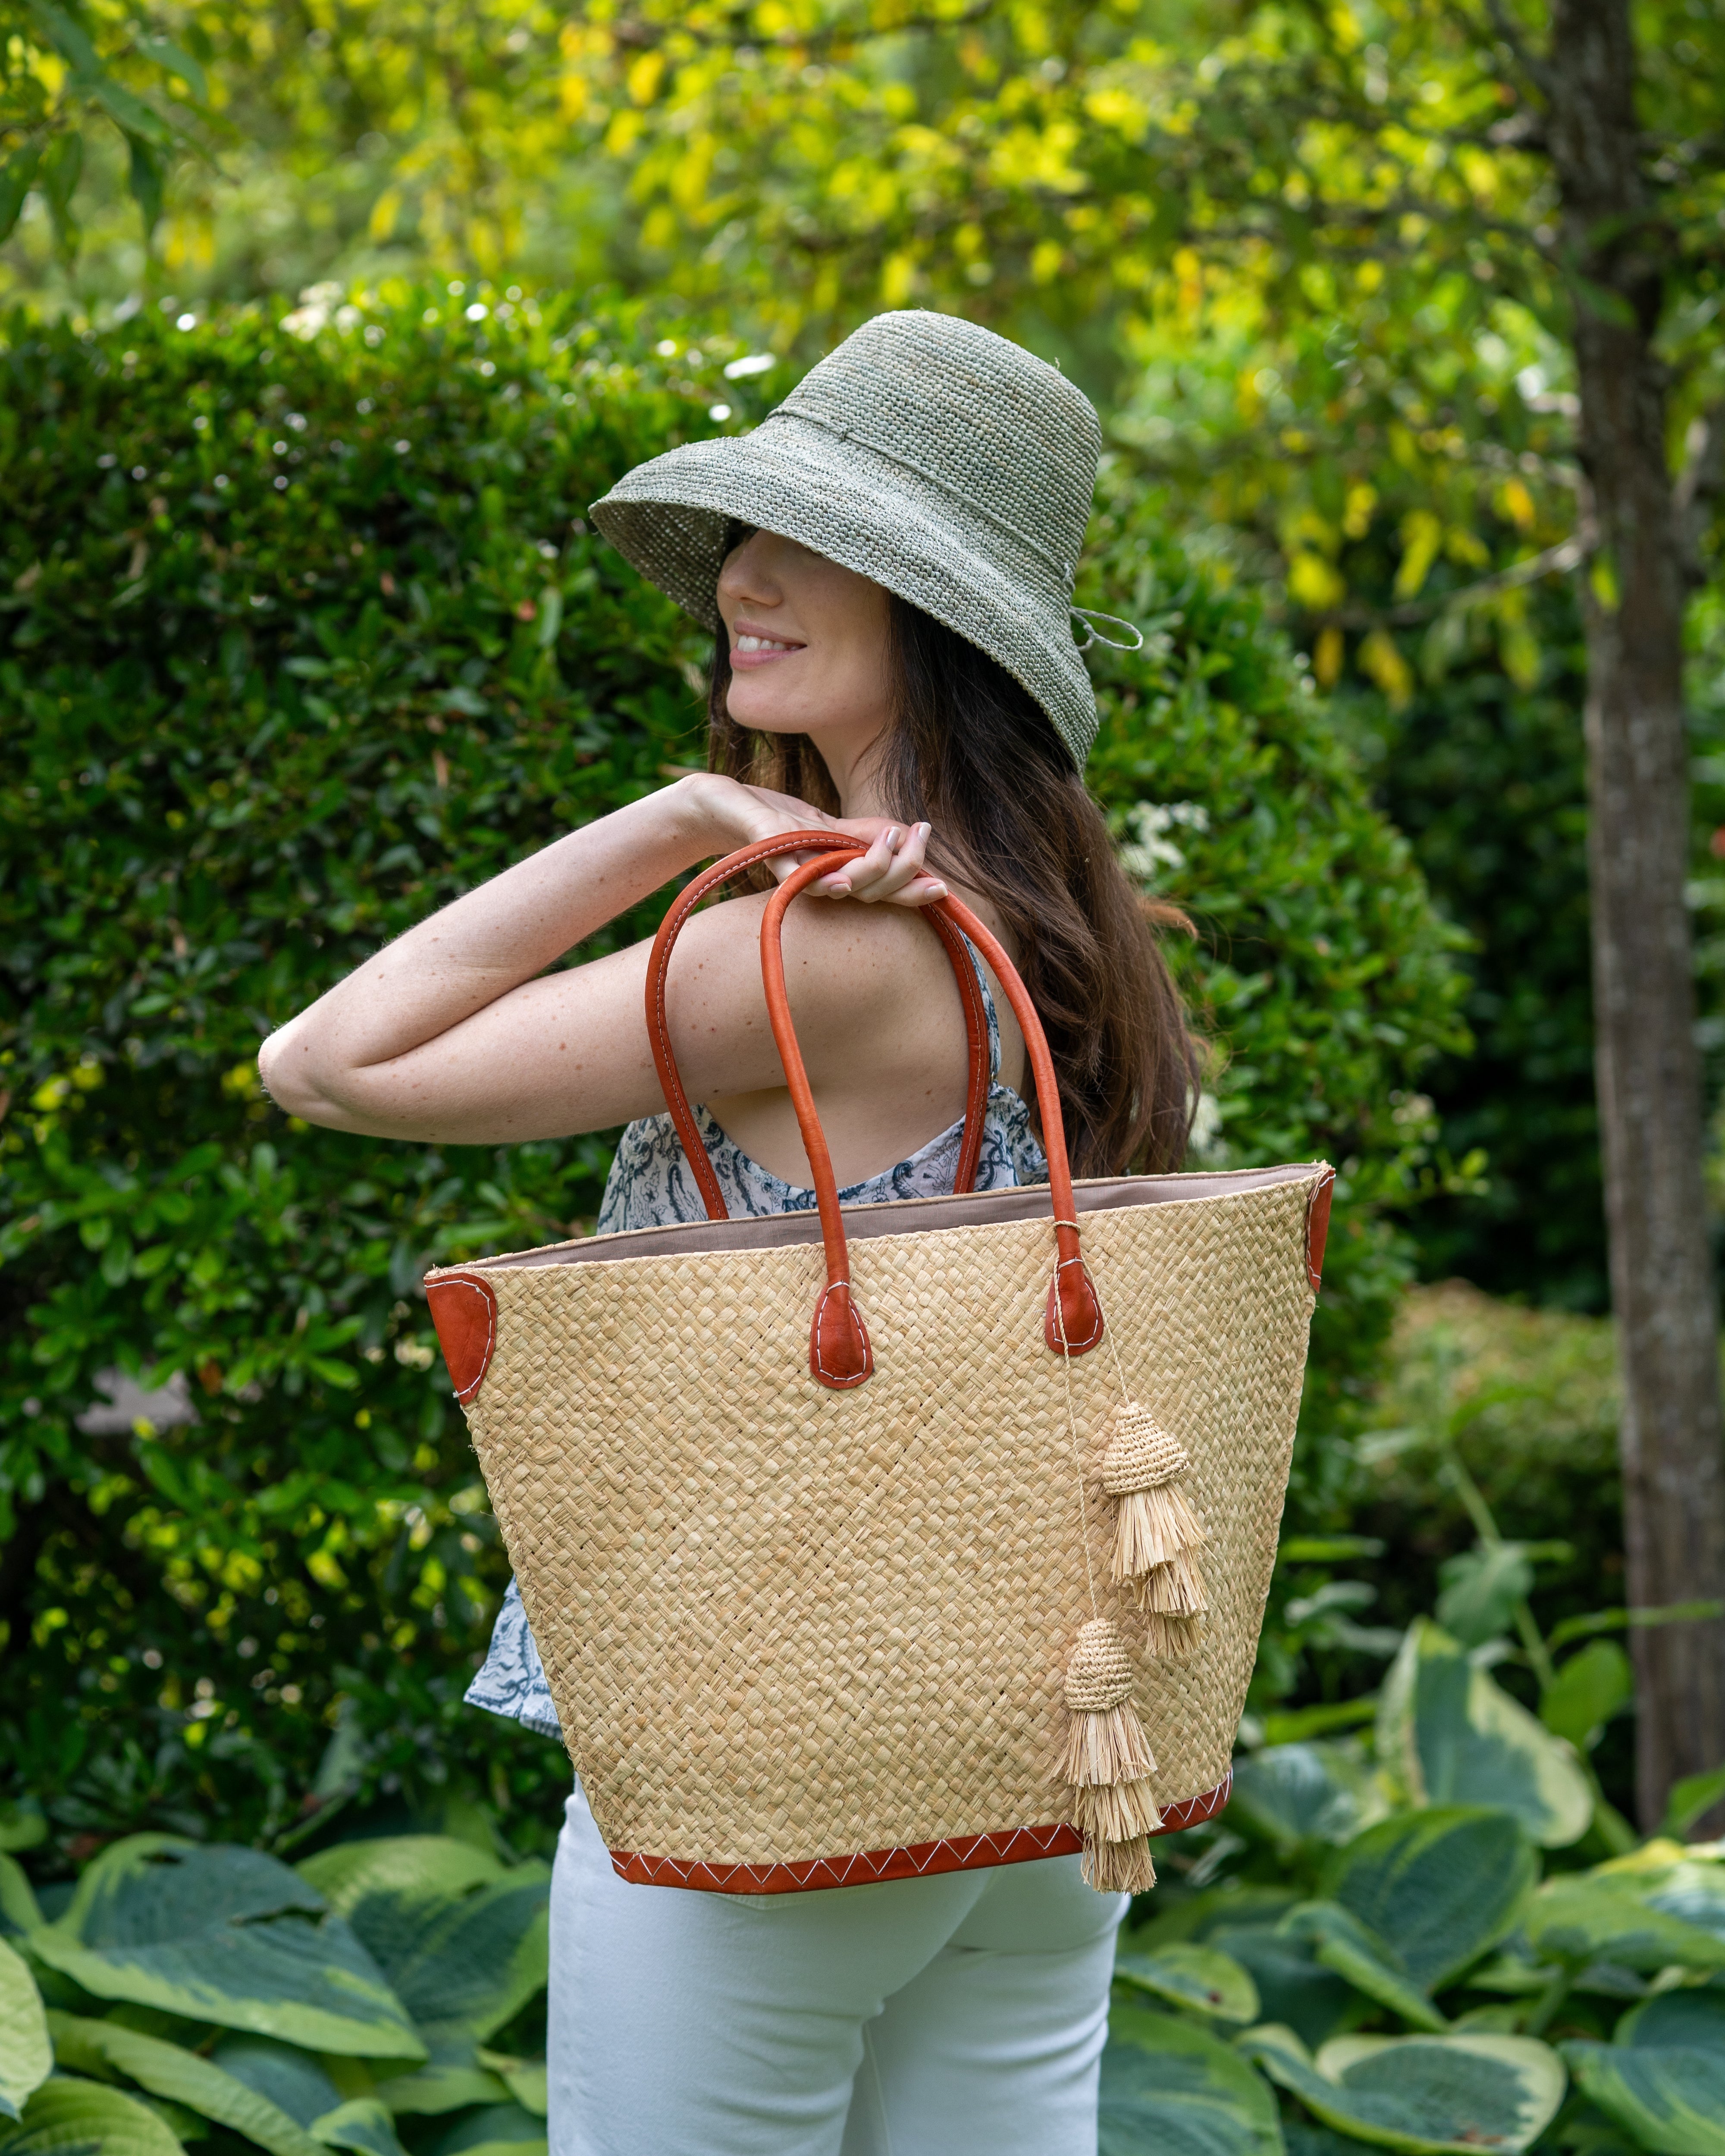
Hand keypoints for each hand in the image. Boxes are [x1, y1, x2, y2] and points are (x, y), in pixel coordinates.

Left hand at [681, 775, 948, 908]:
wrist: (720, 807)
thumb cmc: (777, 822)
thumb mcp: (832, 826)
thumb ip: (868, 835)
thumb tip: (915, 834)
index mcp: (840, 875)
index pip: (886, 891)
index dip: (914, 891)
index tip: (942, 884)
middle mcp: (819, 881)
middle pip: (871, 890)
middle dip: (899, 868)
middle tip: (911, 836)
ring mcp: (794, 869)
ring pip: (839, 885)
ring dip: (868, 870)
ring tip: (887, 840)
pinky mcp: (767, 850)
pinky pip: (790, 869)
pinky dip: (811, 875)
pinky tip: (835, 879)